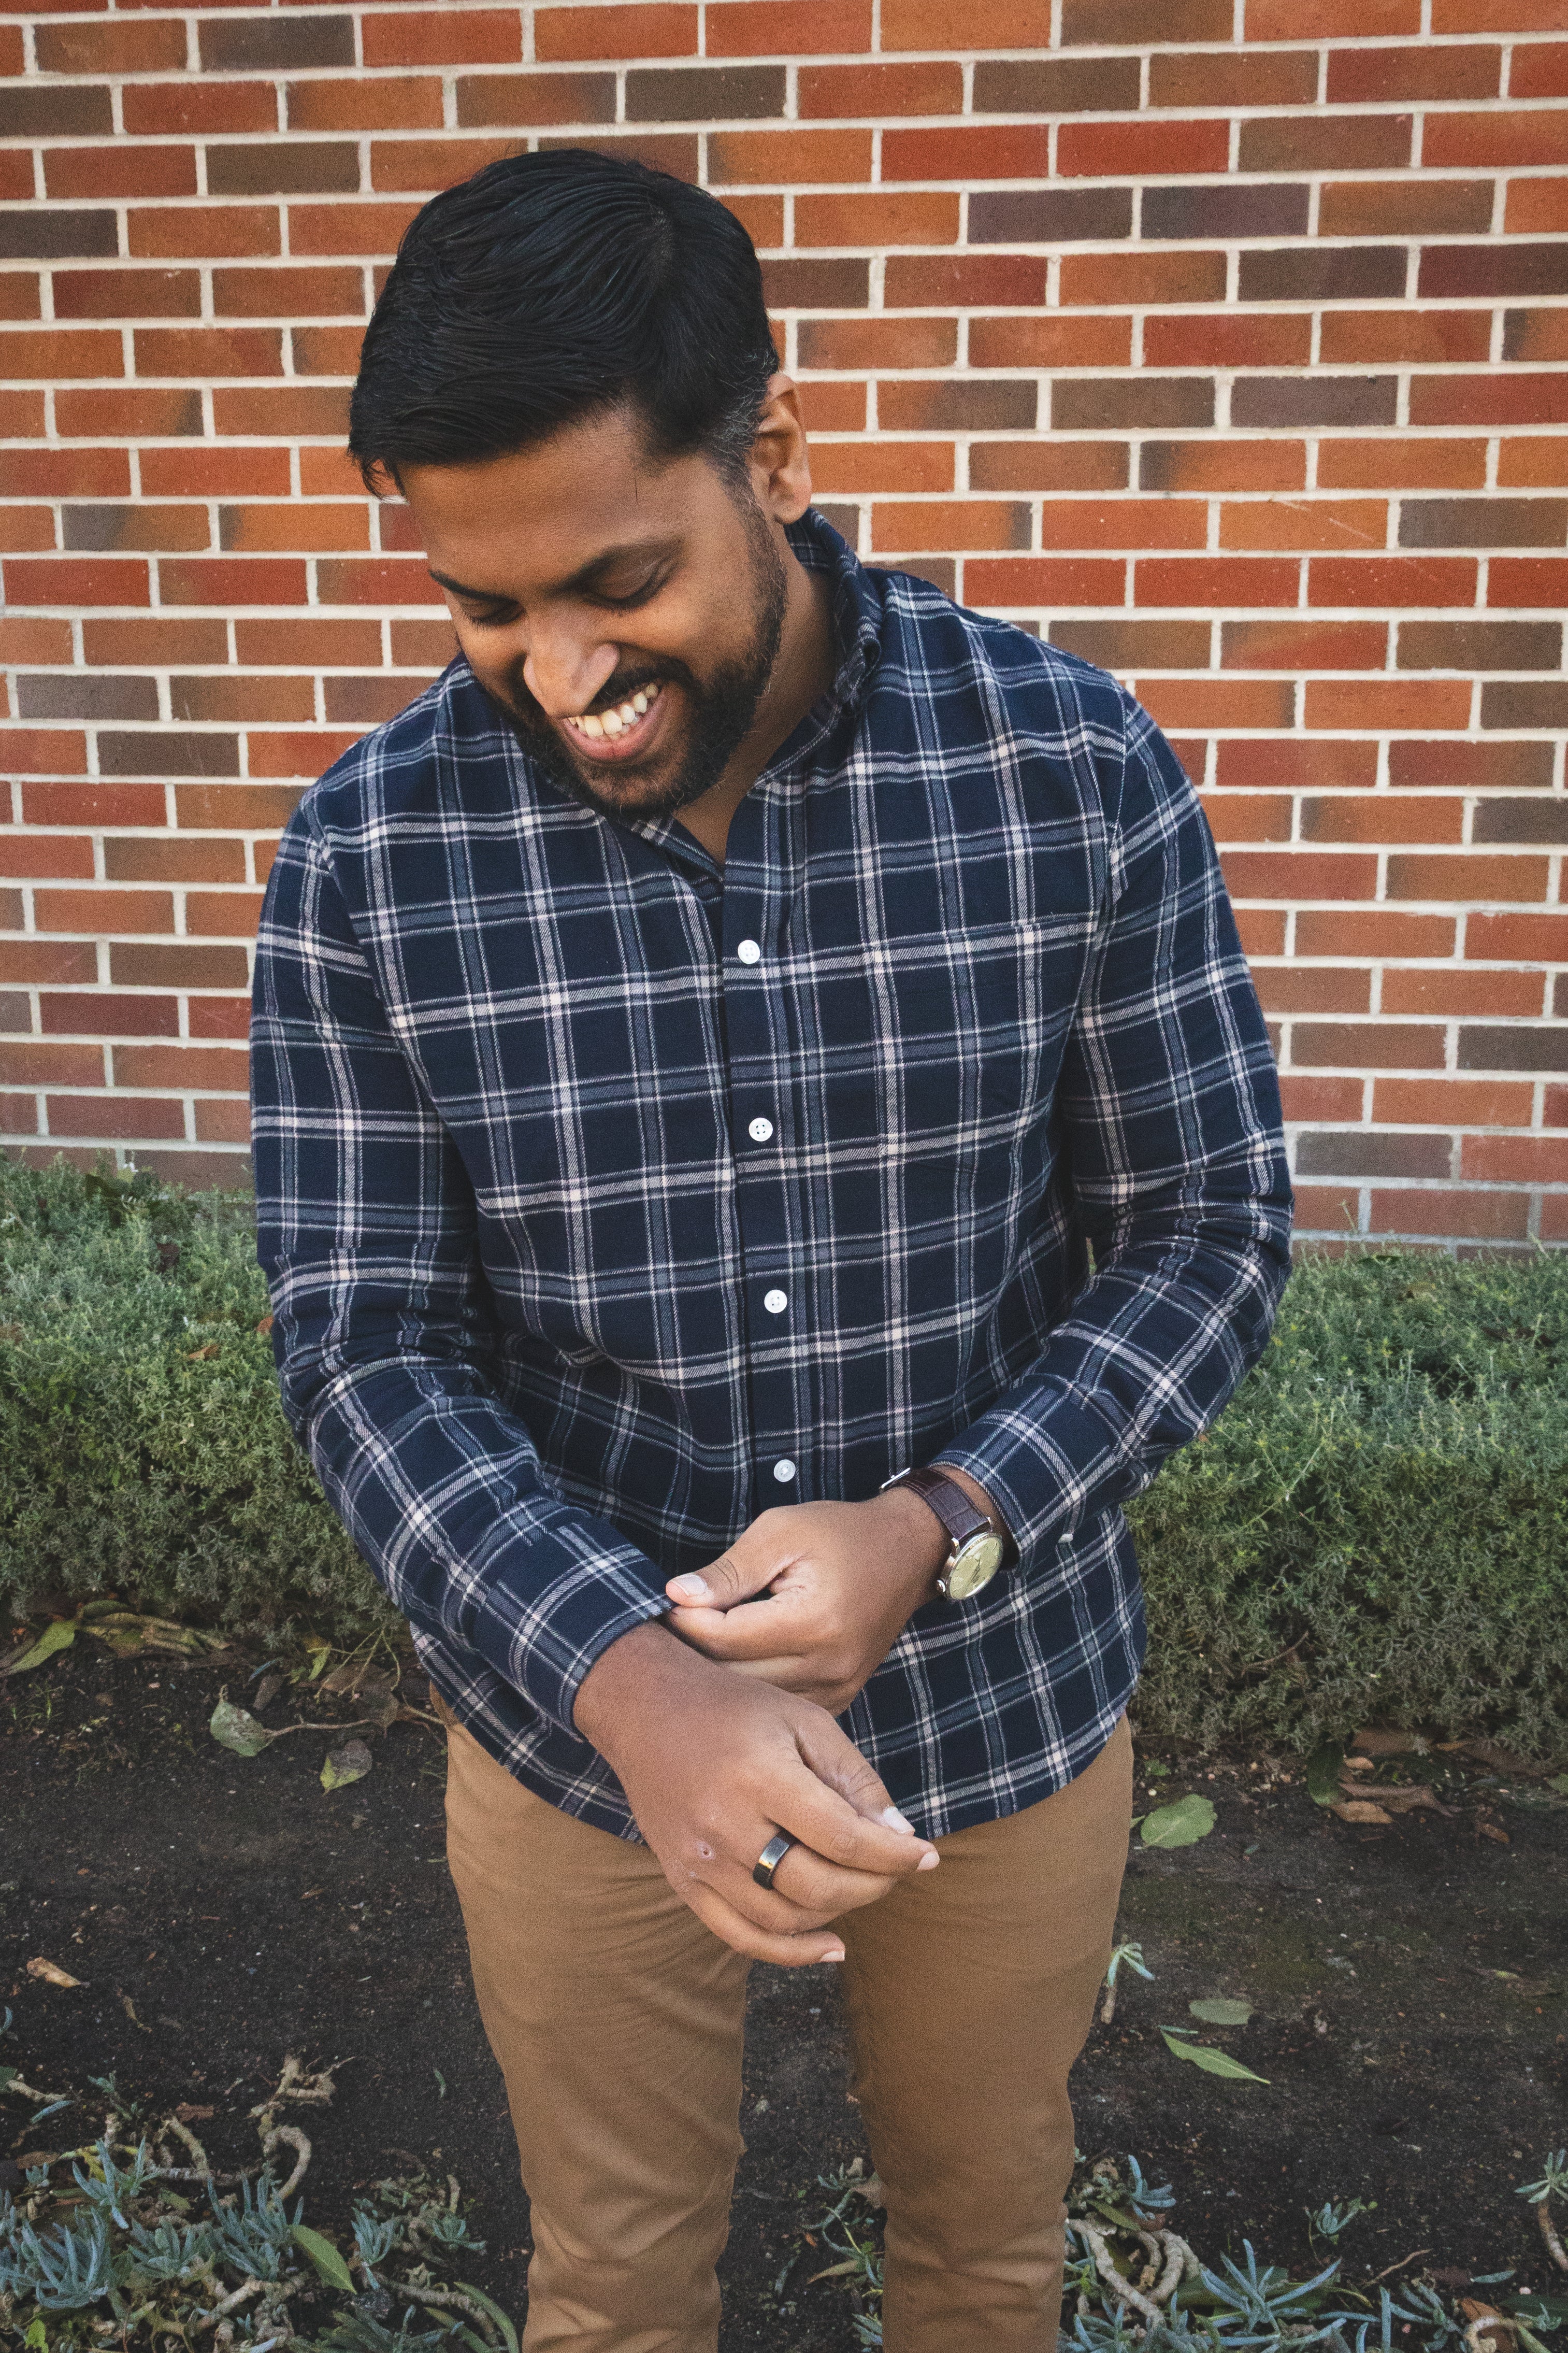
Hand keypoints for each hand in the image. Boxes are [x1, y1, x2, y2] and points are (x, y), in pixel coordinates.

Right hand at [573, 1621, 938, 1965]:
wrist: (646, 1710)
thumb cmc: (736, 1708)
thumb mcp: (804, 1720)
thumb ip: (854, 1778)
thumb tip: (900, 1836)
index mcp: (761, 1777)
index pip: (843, 1838)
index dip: (895, 1855)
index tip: (927, 1854)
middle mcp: (726, 1826)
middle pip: (818, 1886)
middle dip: (874, 1885)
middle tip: (898, 1868)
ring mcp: (699, 1861)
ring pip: (784, 1919)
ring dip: (839, 1913)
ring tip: (864, 1887)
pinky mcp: (683, 1882)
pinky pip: (741, 1936)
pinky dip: (790, 1951)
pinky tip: (830, 1946)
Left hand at [661, 1488, 956, 1714]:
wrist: (908, 1552)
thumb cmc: (840, 1534)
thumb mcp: (781, 1532)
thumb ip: (729, 1570)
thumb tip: (675, 1596)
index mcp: (812, 1621)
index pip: (723, 1638)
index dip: (684, 1621)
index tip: (667, 1603)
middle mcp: (826, 1665)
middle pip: (733, 1677)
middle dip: (696, 1650)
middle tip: (673, 1625)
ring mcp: (837, 1688)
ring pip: (753, 1699)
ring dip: (721, 1673)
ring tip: (703, 1640)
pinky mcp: (840, 1698)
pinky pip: (780, 1706)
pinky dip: (753, 1687)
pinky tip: (738, 1661)